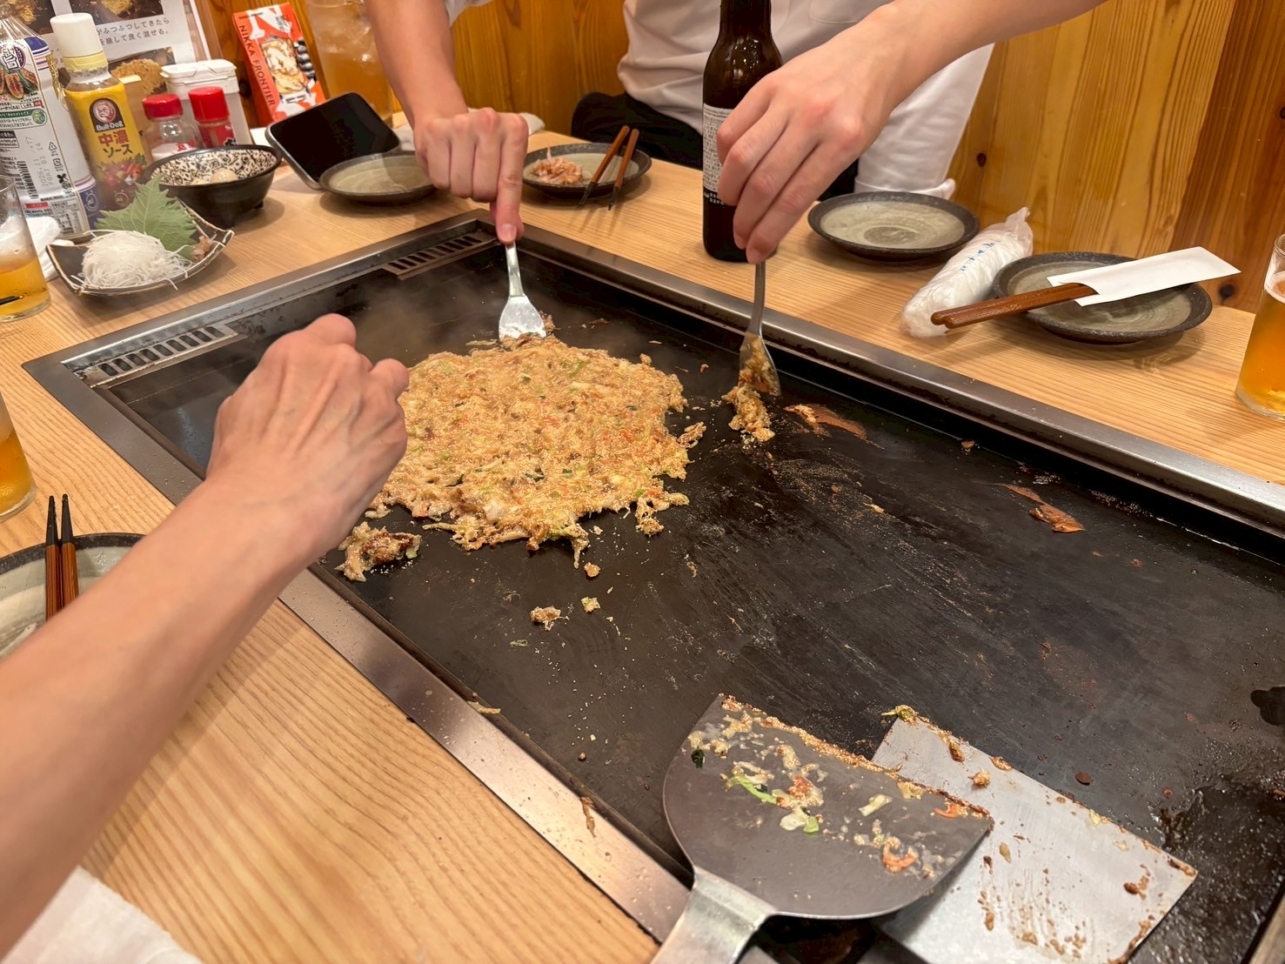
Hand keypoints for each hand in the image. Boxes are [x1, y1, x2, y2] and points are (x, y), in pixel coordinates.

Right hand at [206, 314, 408, 561]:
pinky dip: (382, 440)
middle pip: (362, 362)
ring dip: (377, 404)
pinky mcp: (395, 435)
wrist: (268, 511)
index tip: (327, 372)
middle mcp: (344, 365)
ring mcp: (376, 398)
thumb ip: (278, 384)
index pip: (336, 329)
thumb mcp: (242, 405)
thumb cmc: (242, 464)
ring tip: (356, 437)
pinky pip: (395, 427)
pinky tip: (359, 464)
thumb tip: (287, 388)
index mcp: (301, 352)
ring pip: (391, 384)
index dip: (333, 351)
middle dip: (352, 384)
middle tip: (335, 417)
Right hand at [414, 107, 529, 243]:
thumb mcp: (502, 166)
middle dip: (480, 194)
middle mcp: (490, 121)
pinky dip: (442, 181)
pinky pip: (440, 180)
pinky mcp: (436, 132)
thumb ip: (508, 200)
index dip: (507, 212)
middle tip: (477, 178)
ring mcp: (461, 124)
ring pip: (462, 186)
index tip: (506, 236)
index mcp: (515, 129)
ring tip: (462, 169)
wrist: (445, 118)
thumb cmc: (480, 146)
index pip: (510, 181)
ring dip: (461, 188)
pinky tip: (446, 163)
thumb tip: (512, 232)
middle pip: (485, 188)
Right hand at [715, 24, 901, 262]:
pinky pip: (733, 127)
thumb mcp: (854, 148)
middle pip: (763, 183)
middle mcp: (813, 121)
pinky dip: (724, 156)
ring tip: (732, 205)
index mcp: (842, 143)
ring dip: (729, 191)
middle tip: (741, 236)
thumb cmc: (864, 106)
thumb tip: (774, 215)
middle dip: (746, 220)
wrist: (872, 55)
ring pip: (742, 157)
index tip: (756, 251)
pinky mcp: (768, 85)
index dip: (768, 232)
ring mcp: (788, 100)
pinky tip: (731, 169)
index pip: (794, 199)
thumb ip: (815, 178)